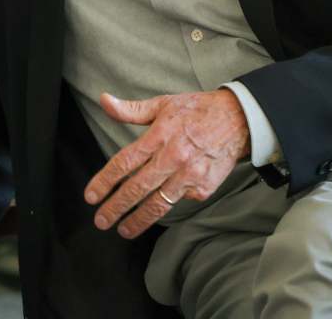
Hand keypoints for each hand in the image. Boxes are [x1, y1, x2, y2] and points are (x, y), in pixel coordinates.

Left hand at [84, 89, 249, 239]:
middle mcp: (173, 157)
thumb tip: (104, 101)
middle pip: (138, 188)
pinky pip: (181, 200)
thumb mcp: (163, 104)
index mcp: (159, 135)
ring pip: (159, 203)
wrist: (240, 119)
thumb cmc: (197, 110)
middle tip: (101, 221)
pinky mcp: (205, 187)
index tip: (91, 196)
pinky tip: (158, 207)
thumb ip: (131, 110)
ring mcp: (190, 175)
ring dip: (139, 219)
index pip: (124, 162)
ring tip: (123, 230)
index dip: (105, 181)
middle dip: (116, 207)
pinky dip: (169, 204)